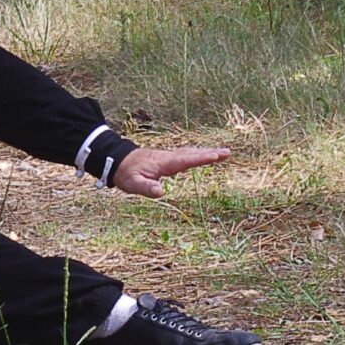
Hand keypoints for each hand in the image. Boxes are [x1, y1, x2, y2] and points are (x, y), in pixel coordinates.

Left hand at [111, 145, 228, 196]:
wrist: (116, 160)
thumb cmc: (126, 173)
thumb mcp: (133, 184)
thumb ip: (147, 188)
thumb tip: (161, 193)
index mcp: (164, 163)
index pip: (185, 160)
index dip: (200, 158)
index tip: (215, 156)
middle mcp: (169, 157)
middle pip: (193, 154)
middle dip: (210, 153)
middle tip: (228, 152)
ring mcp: (169, 156)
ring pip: (191, 152)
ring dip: (207, 152)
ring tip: (223, 153)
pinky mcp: (167, 158)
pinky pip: (186, 154)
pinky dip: (198, 154)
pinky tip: (203, 155)